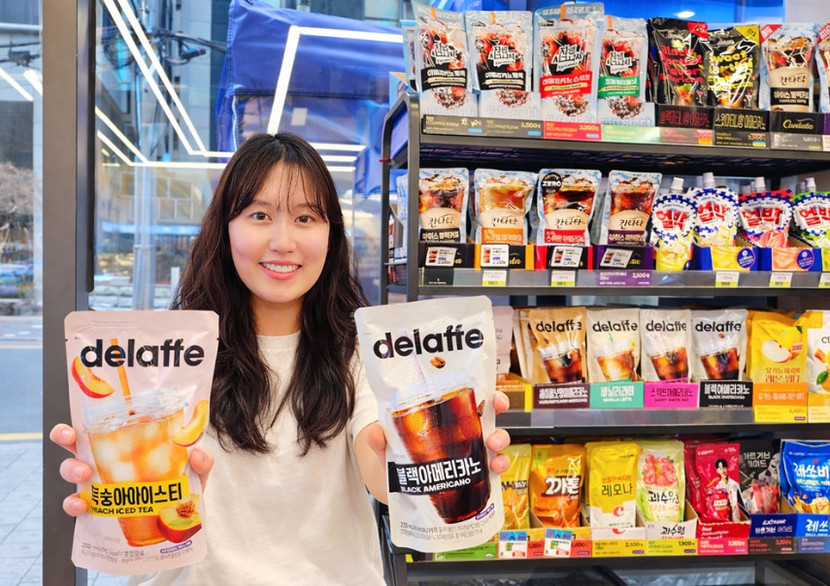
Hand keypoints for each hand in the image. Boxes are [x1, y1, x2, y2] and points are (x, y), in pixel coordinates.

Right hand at [49, 423, 214, 516]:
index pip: (102, 421)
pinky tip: (81, 505)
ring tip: (84, 473)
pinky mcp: (95, 508)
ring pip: (70, 470)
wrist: (177, 525)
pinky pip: (75, 505)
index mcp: (126, 442)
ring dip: (71, 468)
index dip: (88, 411)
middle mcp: (106, 459)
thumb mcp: (194, 471)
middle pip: (74, 441)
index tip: (82, 412)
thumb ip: (201, 461)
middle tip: (73, 440)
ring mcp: (98, 483)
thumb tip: (198, 454)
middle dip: (65, 435)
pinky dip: (73, 504)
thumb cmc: (180, 488)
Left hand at [364, 390, 512, 474]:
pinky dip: (498, 469)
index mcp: (444, 417)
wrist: (396, 489)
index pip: (467, 396)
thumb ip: (380, 439)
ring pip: (494, 441)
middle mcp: (461, 431)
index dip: (482, 390)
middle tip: (496, 410)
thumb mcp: (387, 446)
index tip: (491, 392)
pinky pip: (491, 470)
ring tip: (494, 447)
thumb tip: (374, 432)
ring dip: (500, 440)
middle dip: (498, 408)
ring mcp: (469, 453)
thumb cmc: (395, 458)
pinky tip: (495, 471)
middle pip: (488, 413)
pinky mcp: (472, 475)